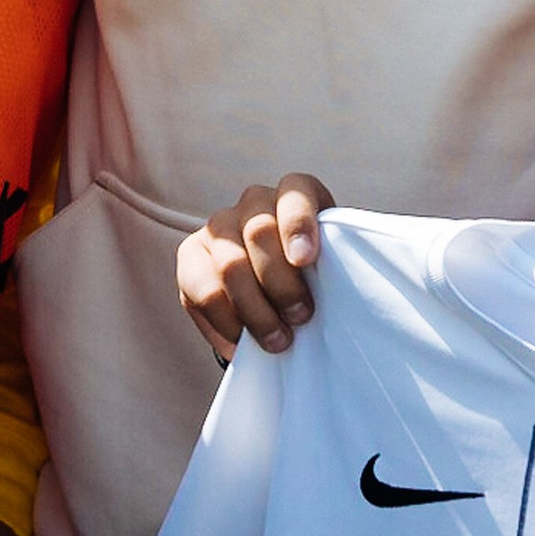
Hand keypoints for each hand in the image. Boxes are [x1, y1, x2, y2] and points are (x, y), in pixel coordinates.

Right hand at [178, 174, 335, 362]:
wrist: (280, 292)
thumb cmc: (315, 276)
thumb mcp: (333, 263)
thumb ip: (337, 266)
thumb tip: (343, 294)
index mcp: (294, 193)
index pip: (294, 195)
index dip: (298, 225)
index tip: (305, 260)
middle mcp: (254, 202)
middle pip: (259, 232)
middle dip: (281, 284)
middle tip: (301, 318)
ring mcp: (219, 227)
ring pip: (230, 265)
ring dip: (255, 311)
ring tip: (276, 340)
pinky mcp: (191, 257)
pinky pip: (203, 292)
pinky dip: (226, 324)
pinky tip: (243, 342)